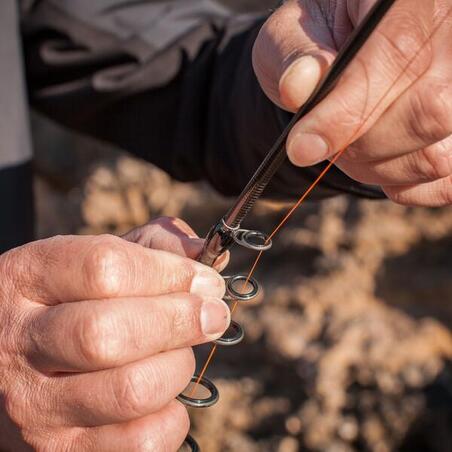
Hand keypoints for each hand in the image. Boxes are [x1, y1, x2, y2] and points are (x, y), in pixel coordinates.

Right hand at [0, 217, 228, 450]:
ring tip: (180, 352)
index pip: (105, 268)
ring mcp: (35, 404)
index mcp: (27, 278)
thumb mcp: (94, 259)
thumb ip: (152, 245)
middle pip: (111, 334)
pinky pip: (140, 441)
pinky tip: (165, 394)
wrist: (12, 358)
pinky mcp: (59, 449)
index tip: (206, 280)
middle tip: (213, 315)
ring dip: (177, 367)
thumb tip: (207, 257)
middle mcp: (20, 341)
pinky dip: (172, 416)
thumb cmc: (69, 299)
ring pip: (131, 391)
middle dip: (181, 321)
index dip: (169, 272)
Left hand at [253, 0, 451, 205]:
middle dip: (360, 145)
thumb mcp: (288, 34)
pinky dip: (403, 187)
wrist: (340, 55)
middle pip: (430, 114)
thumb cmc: (315, 41)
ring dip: (375, 168)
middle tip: (319, 142)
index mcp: (410, 1)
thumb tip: (298, 88)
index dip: (344, 114)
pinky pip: (445, 182)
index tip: (300, 147)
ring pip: (436, 156)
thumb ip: (291, 56)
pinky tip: (376, 164)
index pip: (396, 57)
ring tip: (344, 145)